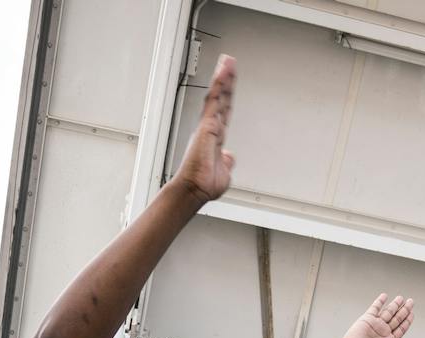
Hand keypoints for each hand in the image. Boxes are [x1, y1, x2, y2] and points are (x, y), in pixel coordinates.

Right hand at [173, 55, 235, 204]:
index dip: (227, 97)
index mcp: (214, 138)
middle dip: (226, 81)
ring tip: (228, 61)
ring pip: (218, 96)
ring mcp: (208, 125)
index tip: (230, 84)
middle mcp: (210, 129)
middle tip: (229, 63)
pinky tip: (223, 72)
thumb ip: (227, 161)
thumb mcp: (223, 172)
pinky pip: (215, 100)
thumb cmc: (204, 184)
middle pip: (221, 100)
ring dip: (223, 77)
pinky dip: (219, 84)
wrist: (195, 189)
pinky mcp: (207, 124)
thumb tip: (229, 156)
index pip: (224, 112)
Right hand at [335, 293, 413, 337]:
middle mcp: (382, 332)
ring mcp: (375, 325)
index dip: (407, 321)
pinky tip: (385, 296)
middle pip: (397, 318)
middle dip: (404, 310)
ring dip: (395, 304)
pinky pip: (374, 308)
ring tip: (401, 298)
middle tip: (411, 301)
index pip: (401, 329)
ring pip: (388, 312)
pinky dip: (379, 302)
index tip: (412, 313)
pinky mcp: (366, 320)